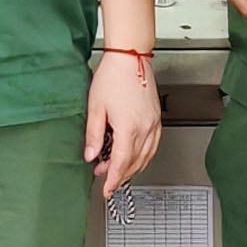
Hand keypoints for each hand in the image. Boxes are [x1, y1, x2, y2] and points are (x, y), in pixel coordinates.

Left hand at [83, 53, 161, 199]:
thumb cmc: (113, 76)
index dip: (113, 179)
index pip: (121, 162)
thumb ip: (93, 134)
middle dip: (120, 174)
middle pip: (134, 162)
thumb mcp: (95, 107)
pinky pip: (153, 145)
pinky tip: (135, 157)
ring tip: (118, 170)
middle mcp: (145, 128)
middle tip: (106, 179)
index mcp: (129, 127)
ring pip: (146, 156)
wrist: (130, 57)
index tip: (107, 189)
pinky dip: (144, 156)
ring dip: (132, 167)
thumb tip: (90, 155)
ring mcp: (154, 123)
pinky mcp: (156, 118)